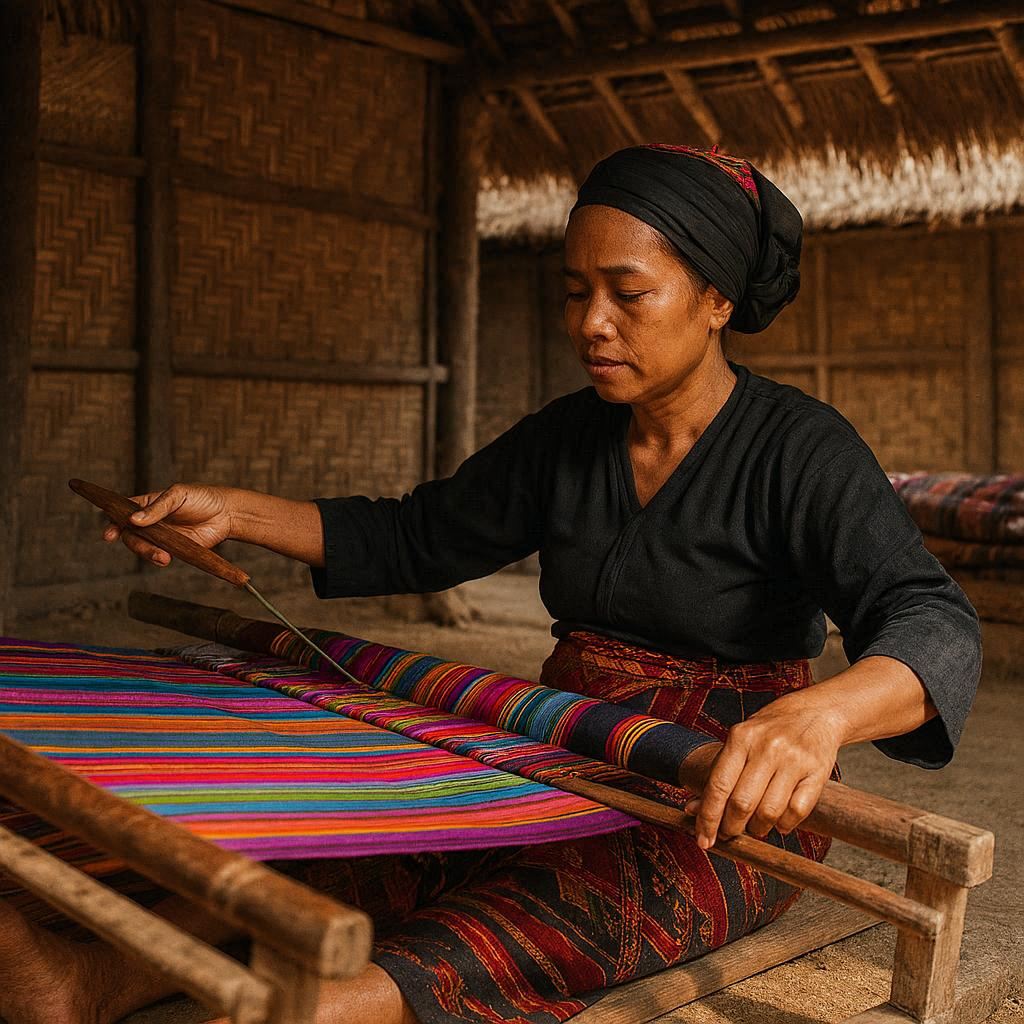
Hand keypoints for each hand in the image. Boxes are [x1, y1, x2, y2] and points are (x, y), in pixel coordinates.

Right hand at [102, 483, 233, 566]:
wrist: (227, 514)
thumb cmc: (202, 498)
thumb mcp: (178, 495)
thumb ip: (157, 508)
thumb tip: (133, 519)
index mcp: (148, 504)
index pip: (123, 512)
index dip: (113, 522)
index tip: (109, 534)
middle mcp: (151, 521)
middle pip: (130, 534)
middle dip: (134, 543)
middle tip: (143, 547)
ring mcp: (161, 536)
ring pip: (143, 547)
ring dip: (148, 553)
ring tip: (163, 557)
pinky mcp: (173, 548)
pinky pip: (159, 555)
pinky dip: (158, 558)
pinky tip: (165, 558)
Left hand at [683, 694, 842, 848]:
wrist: (814, 713)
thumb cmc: (770, 731)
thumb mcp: (739, 743)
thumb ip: (718, 775)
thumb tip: (692, 809)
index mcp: (741, 738)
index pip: (718, 786)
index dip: (708, 818)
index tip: (703, 840)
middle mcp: (767, 748)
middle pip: (742, 803)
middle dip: (731, 827)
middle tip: (729, 833)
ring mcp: (793, 760)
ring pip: (769, 813)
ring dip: (758, 828)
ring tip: (755, 826)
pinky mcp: (817, 773)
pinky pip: (796, 812)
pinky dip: (784, 825)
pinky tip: (779, 821)